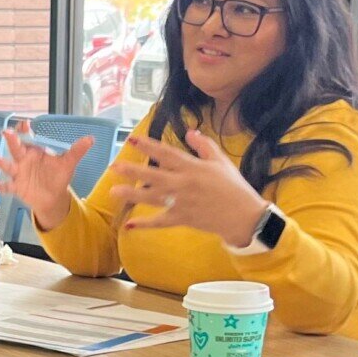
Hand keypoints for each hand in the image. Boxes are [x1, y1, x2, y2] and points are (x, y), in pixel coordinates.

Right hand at [0, 125, 90, 231]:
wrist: (53, 197)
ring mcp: (18, 173)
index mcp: (35, 151)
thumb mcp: (68, 163)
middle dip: (12, 140)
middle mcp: (24, 160)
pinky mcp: (16, 187)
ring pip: (7, 165)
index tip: (25, 124)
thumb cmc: (58, 176)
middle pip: (16, 148)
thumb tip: (90, 139)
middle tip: (7, 132)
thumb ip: (77, 151)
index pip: (28, 137)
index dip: (25, 130)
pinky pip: (5, 186)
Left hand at [108, 130, 268, 245]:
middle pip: (153, 175)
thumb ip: (204, 145)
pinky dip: (145, 224)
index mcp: (192, 167)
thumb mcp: (220, 161)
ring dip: (131, 195)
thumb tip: (189, 132)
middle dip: (132, 170)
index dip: (148, 145)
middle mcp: (183, 183)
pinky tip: (129, 224)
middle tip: (114, 166)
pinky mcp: (181, 219)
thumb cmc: (233, 186)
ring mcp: (180, 202)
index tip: (132, 139)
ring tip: (113, 192)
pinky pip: (160, 222)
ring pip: (151, 197)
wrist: (243, 215)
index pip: (166, 153)